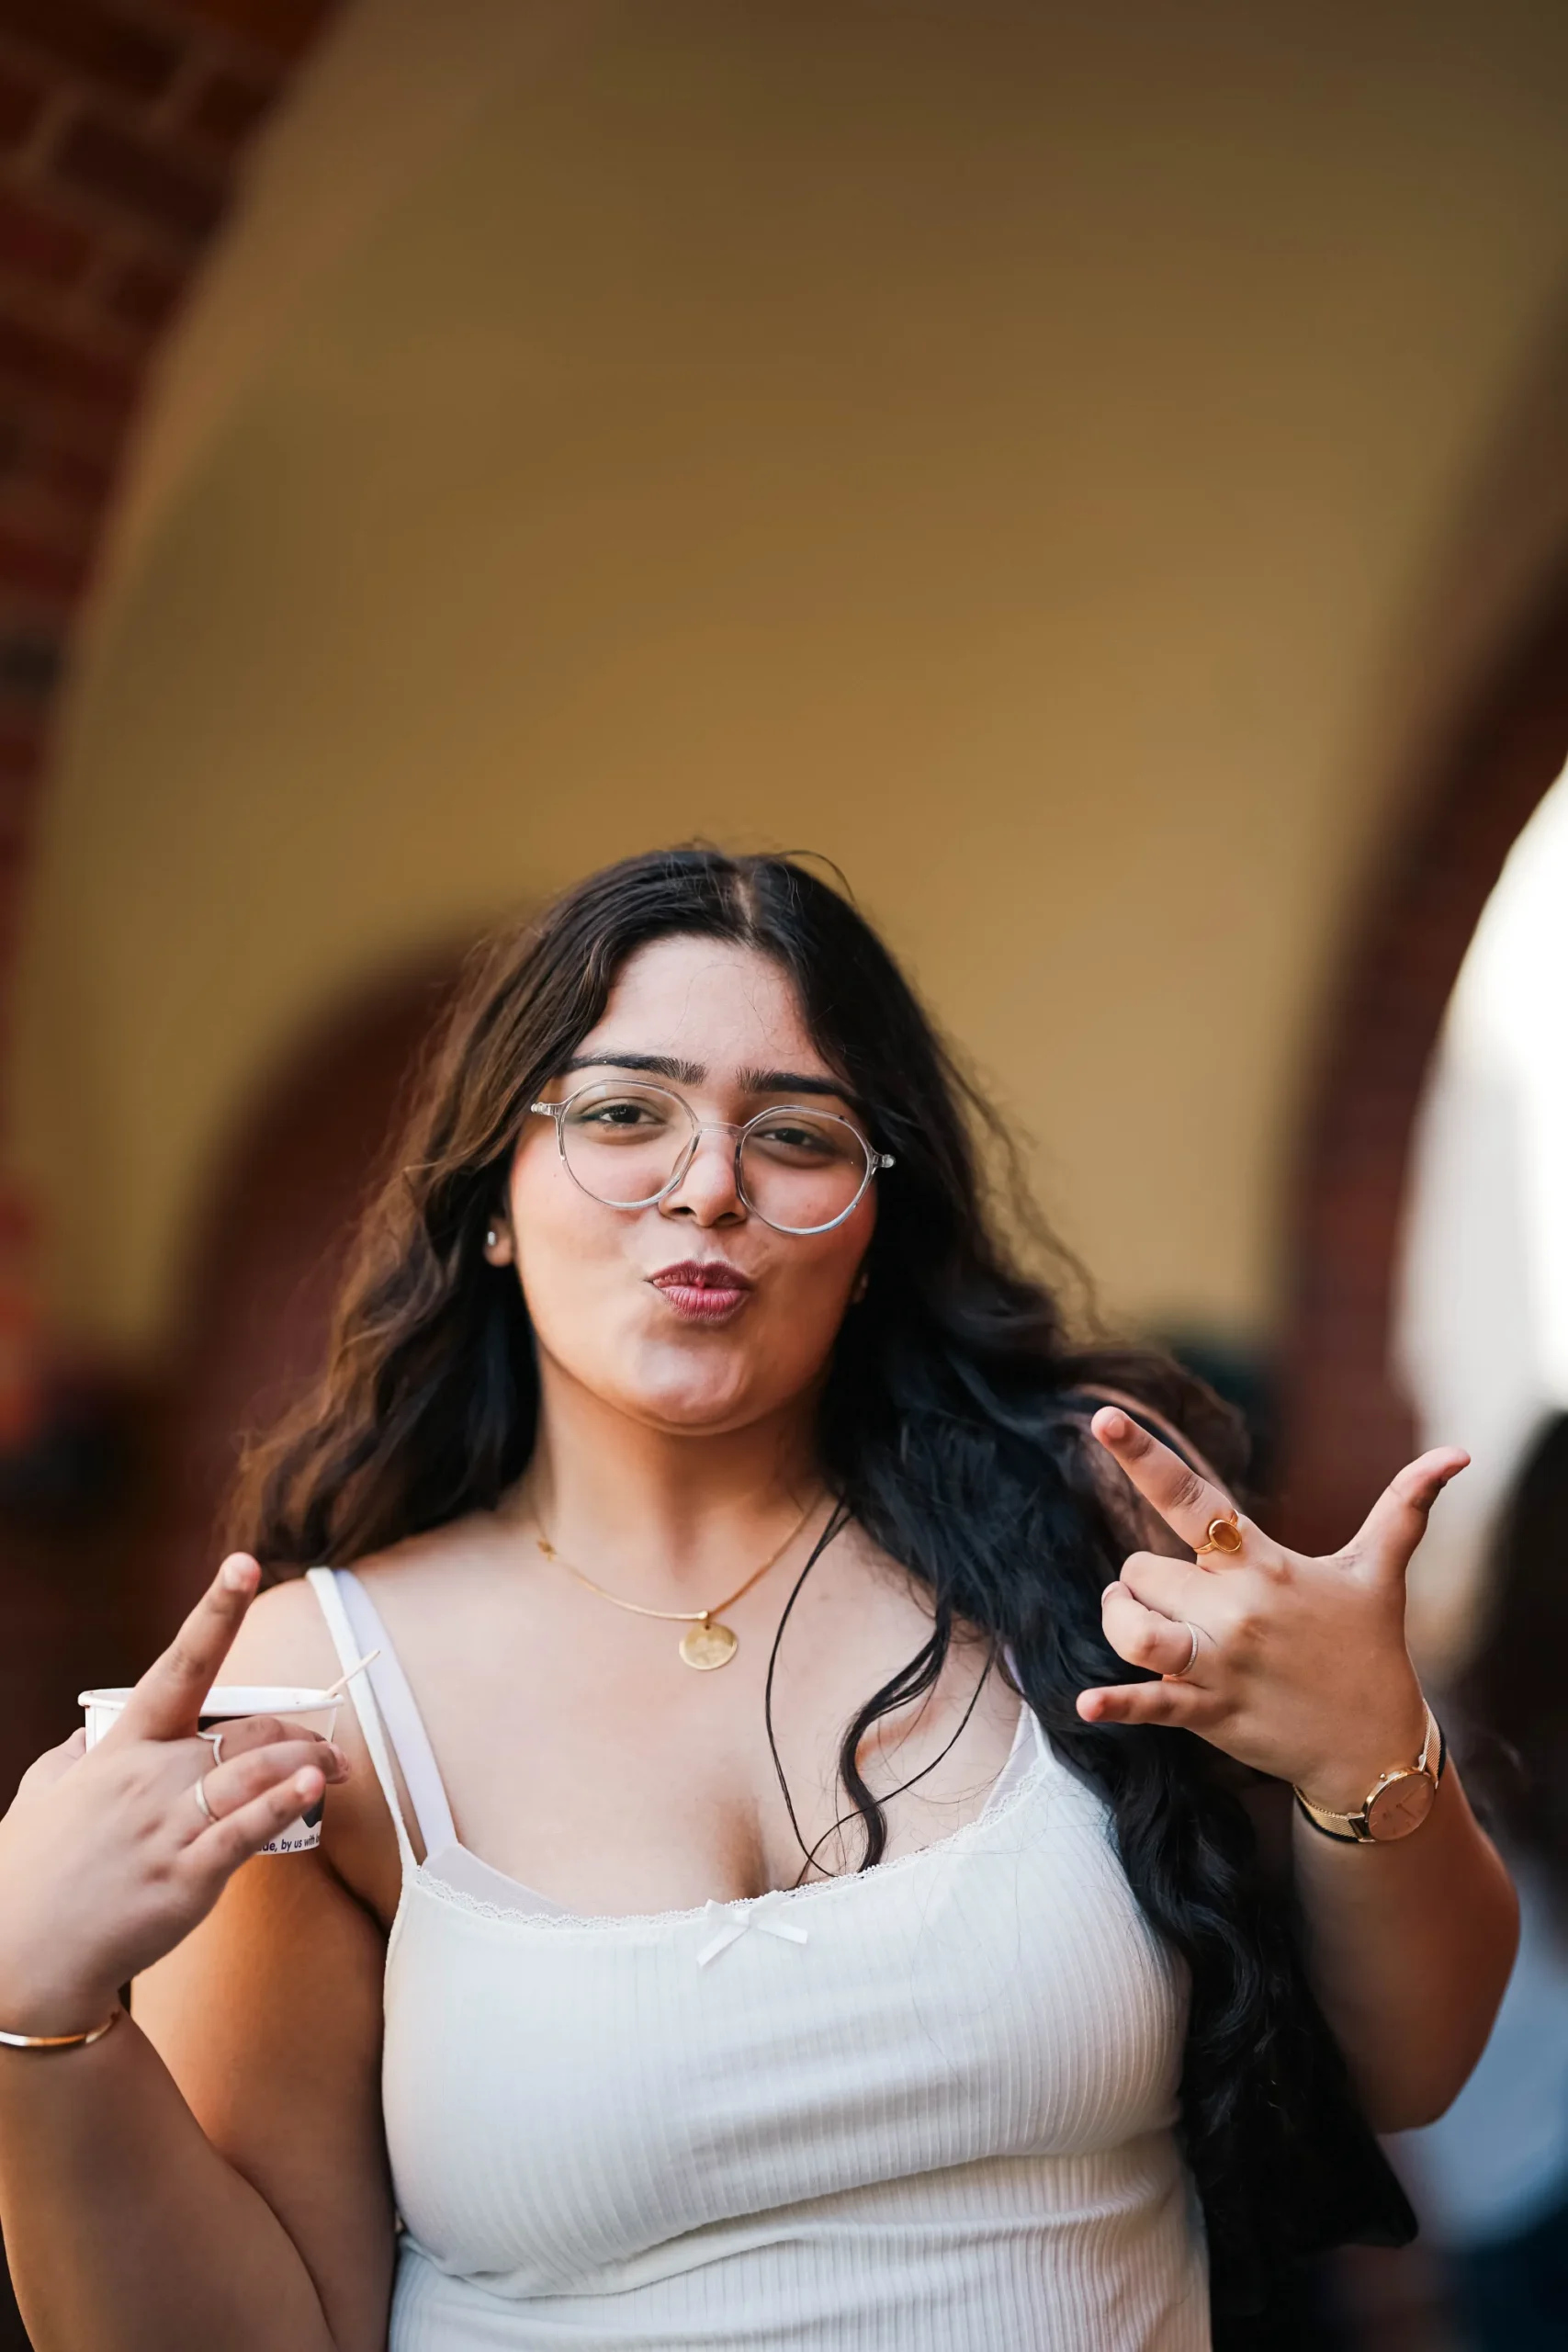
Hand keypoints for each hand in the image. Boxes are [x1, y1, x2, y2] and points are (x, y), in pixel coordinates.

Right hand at [0, 1556, 348, 2038]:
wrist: (21, 1960)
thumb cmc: (31, 1876)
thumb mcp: (42, 1798)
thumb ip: (73, 1760)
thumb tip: (89, 1740)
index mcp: (120, 1748)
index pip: (178, 1665)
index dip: (216, 1611)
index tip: (246, 1564)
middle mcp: (148, 1777)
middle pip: (244, 1730)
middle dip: (296, 1731)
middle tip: (327, 1745)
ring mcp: (168, 1827)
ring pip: (255, 1770)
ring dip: (307, 1759)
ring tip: (335, 1766)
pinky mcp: (187, 1877)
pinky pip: (247, 1829)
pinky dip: (285, 1802)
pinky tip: (313, 1785)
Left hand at [1076, 1407, 1466, 1810]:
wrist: (1375, 1749)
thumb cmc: (1368, 1649)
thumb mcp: (1378, 1574)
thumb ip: (1404, 1508)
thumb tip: (1459, 1454)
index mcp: (1263, 1565)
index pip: (1193, 1498)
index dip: (1145, 1456)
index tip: (1102, 1419)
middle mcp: (1237, 1608)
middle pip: (1142, 1570)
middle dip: (1148, 1582)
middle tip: (1184, 1600)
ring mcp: (1222, 1662)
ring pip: (1133, 1626)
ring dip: (1121, 1620)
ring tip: (1136, 1621)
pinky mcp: (1211, 1712)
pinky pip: (1150, 1701)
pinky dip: (1116, 1702)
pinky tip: (1087, 1703)